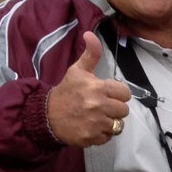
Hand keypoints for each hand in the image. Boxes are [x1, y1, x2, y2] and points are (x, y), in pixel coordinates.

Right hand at [45, 32, 131, 147]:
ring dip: (110, 121)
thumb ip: (91, 54)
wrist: (46, 116)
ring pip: (118, 124)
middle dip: (114, 108)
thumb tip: (90, 34)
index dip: (118, 94)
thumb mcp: (77, 71)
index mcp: (98, 88)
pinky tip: (91, 126)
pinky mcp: (92, 137)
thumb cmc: (66, 92)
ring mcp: (95, 123)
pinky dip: (102, 133)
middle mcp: (98, 106)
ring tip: (96, 116)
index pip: (125, 93)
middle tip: (100, 106)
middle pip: (124, 110)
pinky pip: (108, 137)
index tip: (107, 94)